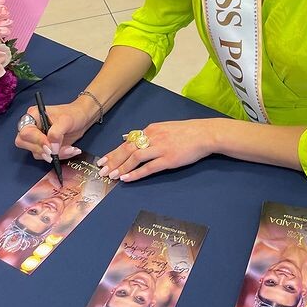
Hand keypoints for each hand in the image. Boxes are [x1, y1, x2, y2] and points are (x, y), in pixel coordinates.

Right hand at [14, 99, 91, 162]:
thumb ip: (57, 133)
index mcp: (33, 116)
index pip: (26, 132)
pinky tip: (70, 150)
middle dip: (42, 150)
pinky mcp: (44, 147)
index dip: (37, 140)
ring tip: (70, 149)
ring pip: (37, 153)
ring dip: (54, 154)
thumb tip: (51, 147)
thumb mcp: (66, 120)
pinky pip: (46, 156)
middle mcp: (32, 128)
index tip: (50, 146)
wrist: (82, 118)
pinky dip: (59, 156)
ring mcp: (37, 138)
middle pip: (24, 144)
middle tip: (55, 151)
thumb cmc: (73, 114)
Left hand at [97, 119, 214, 181]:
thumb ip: (148, 134)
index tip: (103, 159)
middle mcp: (152, 137)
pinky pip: (149, 167)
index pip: (128, 142)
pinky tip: (127, 179)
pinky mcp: (168, 159)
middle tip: (101, 169)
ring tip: (111, 176)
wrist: (204, 134)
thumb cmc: (186, 132)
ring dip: (121, 167)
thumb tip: (130, 139)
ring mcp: (160, 148)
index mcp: (150, 129)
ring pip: (135, 158)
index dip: (114, 152)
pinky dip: (136, 173)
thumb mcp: (164, 128)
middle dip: (113, 160)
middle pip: (127, 149)